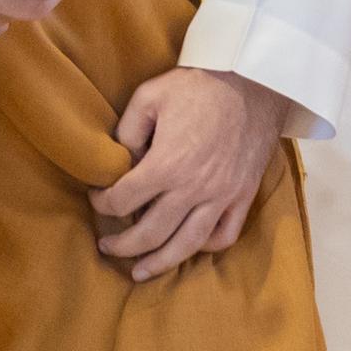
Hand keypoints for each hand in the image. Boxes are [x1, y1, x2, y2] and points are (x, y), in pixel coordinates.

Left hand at [93, 68, 297, 281]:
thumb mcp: (149, 96)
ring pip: (186, 245)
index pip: (122, 200)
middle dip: (122, 245)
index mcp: (166, 164)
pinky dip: (205, 247)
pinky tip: (188, 246)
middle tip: (106, 246)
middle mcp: (193, 189)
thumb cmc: (198, 85)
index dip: (102, 203)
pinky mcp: (243, 196)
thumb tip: (118, 162)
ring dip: (159, 262)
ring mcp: (221, 196)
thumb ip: (127, 132)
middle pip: (149, 234)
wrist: (253, 79)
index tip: (97, 198)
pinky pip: (224, 235)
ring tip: (140, 271)